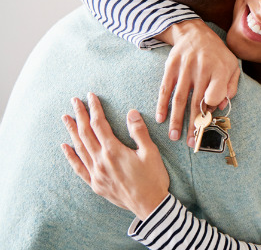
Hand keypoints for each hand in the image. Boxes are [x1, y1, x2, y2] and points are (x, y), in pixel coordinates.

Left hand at [60, 93, 169, 219]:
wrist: (150, 205)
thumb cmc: (153, 178)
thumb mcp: (151, 152)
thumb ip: (139, 132)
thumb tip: (131, 113)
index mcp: (114, 151)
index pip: (99, 124)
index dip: (95, 109)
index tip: (91, 96)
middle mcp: (100, 161)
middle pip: (85, 133)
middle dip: (79, 115)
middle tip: (74, 101)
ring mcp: (96, 173)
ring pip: (79, 148)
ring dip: (72, 132)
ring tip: (66, 118)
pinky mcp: (95, 184)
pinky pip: (79, 167)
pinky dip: (71, 156)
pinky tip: (65, 147)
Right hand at [155, 19, 239, 145]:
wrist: (194, 32)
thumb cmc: (217, 54)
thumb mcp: (232, 66)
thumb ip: (231, 87)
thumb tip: (220, 107)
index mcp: (220, 69)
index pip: (216, 93)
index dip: (212, 106)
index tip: (208, 117)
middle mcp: (202, 69)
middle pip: (197, 101)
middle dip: (193, 125)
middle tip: (192, 143)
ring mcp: (185, 68)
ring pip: (179, 99)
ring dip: (176, 120)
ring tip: (175, 137)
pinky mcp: (171, 67)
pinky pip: (165, 89)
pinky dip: (162, 105)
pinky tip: (161, 119)